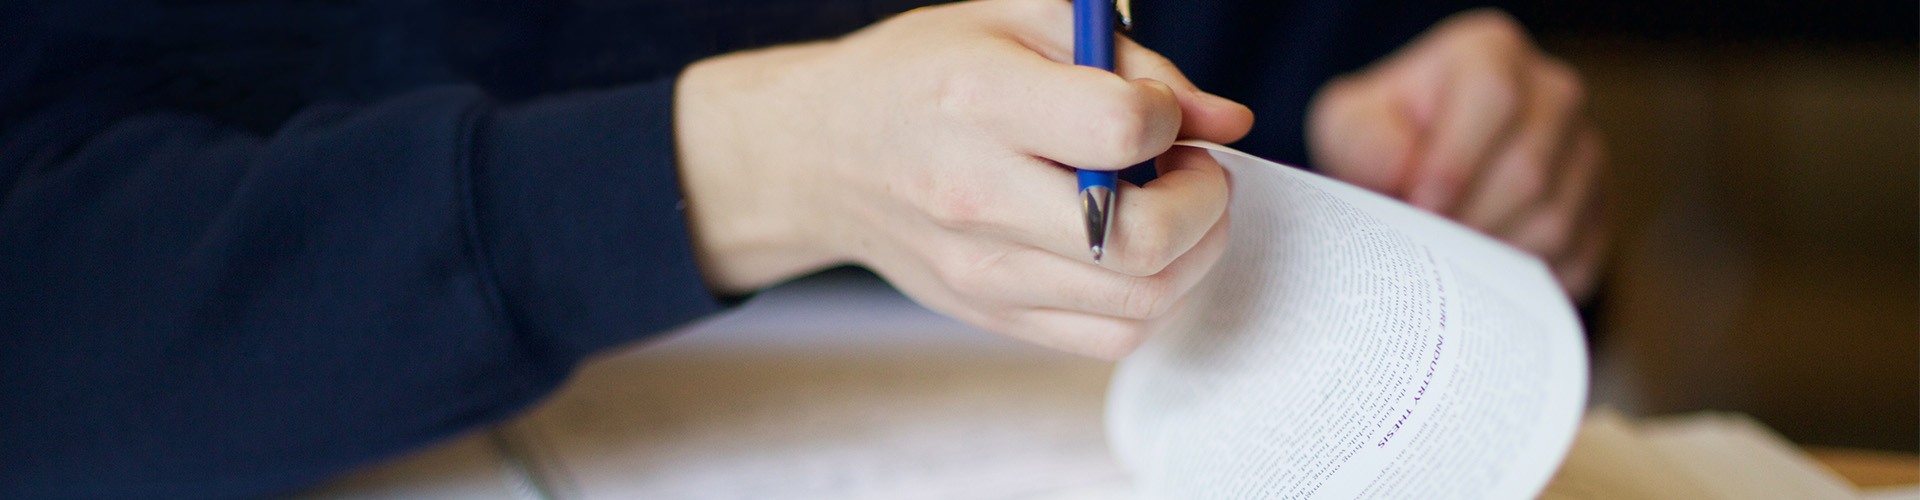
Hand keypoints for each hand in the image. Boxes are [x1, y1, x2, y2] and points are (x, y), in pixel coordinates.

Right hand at [673, 0, 1254, 357]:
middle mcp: (976, 195)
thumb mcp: (1018, 22)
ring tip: (1173, 205)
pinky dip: (1153, 296)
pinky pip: (1111, 336)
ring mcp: (982, 270)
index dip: (1170, 117)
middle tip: (1194, 168)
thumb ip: (1134, 61)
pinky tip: (1137, 250)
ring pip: (1141, 300)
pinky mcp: (990, 314)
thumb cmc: (925, 74)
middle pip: (1142, 237)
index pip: (1121, 132)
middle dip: (1206, 200)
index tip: (1154, 110)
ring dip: (1194, 252)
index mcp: (979, 100)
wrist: (821, 154)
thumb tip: (1229, 120)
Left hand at [1306, 9, 1607, 300]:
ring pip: (1555, 221)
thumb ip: (1363, 140)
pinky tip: (1481, 276)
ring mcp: (1584, 154)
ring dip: (1491, 257)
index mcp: (1490, 54)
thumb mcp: (1349, 127)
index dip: (1457, 160)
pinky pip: (1575, 260)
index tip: (1419, 204)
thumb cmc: (1383, 143)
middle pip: (1529, 170)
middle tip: (1425, 247)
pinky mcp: (1598, 211)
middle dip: (1468, 220)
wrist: (1412, 179)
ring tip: (1446, 263)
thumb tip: (1401, 169)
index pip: (1494, 98)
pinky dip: (1522, 282)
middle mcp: (1551, 95)